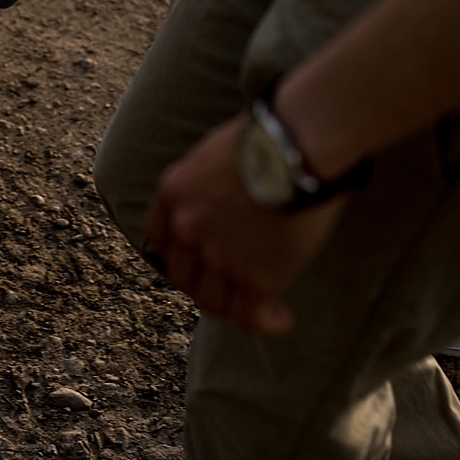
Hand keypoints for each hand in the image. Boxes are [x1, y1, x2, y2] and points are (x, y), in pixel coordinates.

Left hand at [144, 116, 349, 334]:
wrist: (299, 143)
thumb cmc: (271, 135)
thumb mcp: (217, 152)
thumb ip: (208, 183)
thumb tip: (226, 197)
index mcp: (173, 192)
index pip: (160, 239)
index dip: (180, 254)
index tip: (200, 258)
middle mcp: (187, 228)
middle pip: (183, 276)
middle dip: (206, 283)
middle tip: (233, 283)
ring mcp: (218, 256)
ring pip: (213, 303)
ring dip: (235, 306)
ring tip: (262, 304)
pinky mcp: (254, 278)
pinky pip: (250, 317)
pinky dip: (265, 323)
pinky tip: (282, 318)